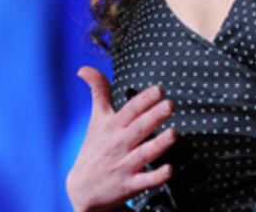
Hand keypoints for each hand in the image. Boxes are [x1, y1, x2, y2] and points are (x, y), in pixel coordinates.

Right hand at [66, 66, 176, 211]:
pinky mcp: (129, 185)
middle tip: (170, 105)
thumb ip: (98, 92)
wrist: (82, 189)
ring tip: (173, 133)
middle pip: (139, 128)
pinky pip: (145, 181)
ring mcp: (124, 165)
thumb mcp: (96, 119)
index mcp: (113, 126)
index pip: (130, 110)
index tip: (159, 89)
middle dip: (154, 116)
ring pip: (144, 153)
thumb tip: (84, 68)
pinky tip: (169, 169)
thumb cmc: (95, 147)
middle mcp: (119, 144)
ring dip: (159, 144)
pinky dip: (156, 176)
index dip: (144, 99)